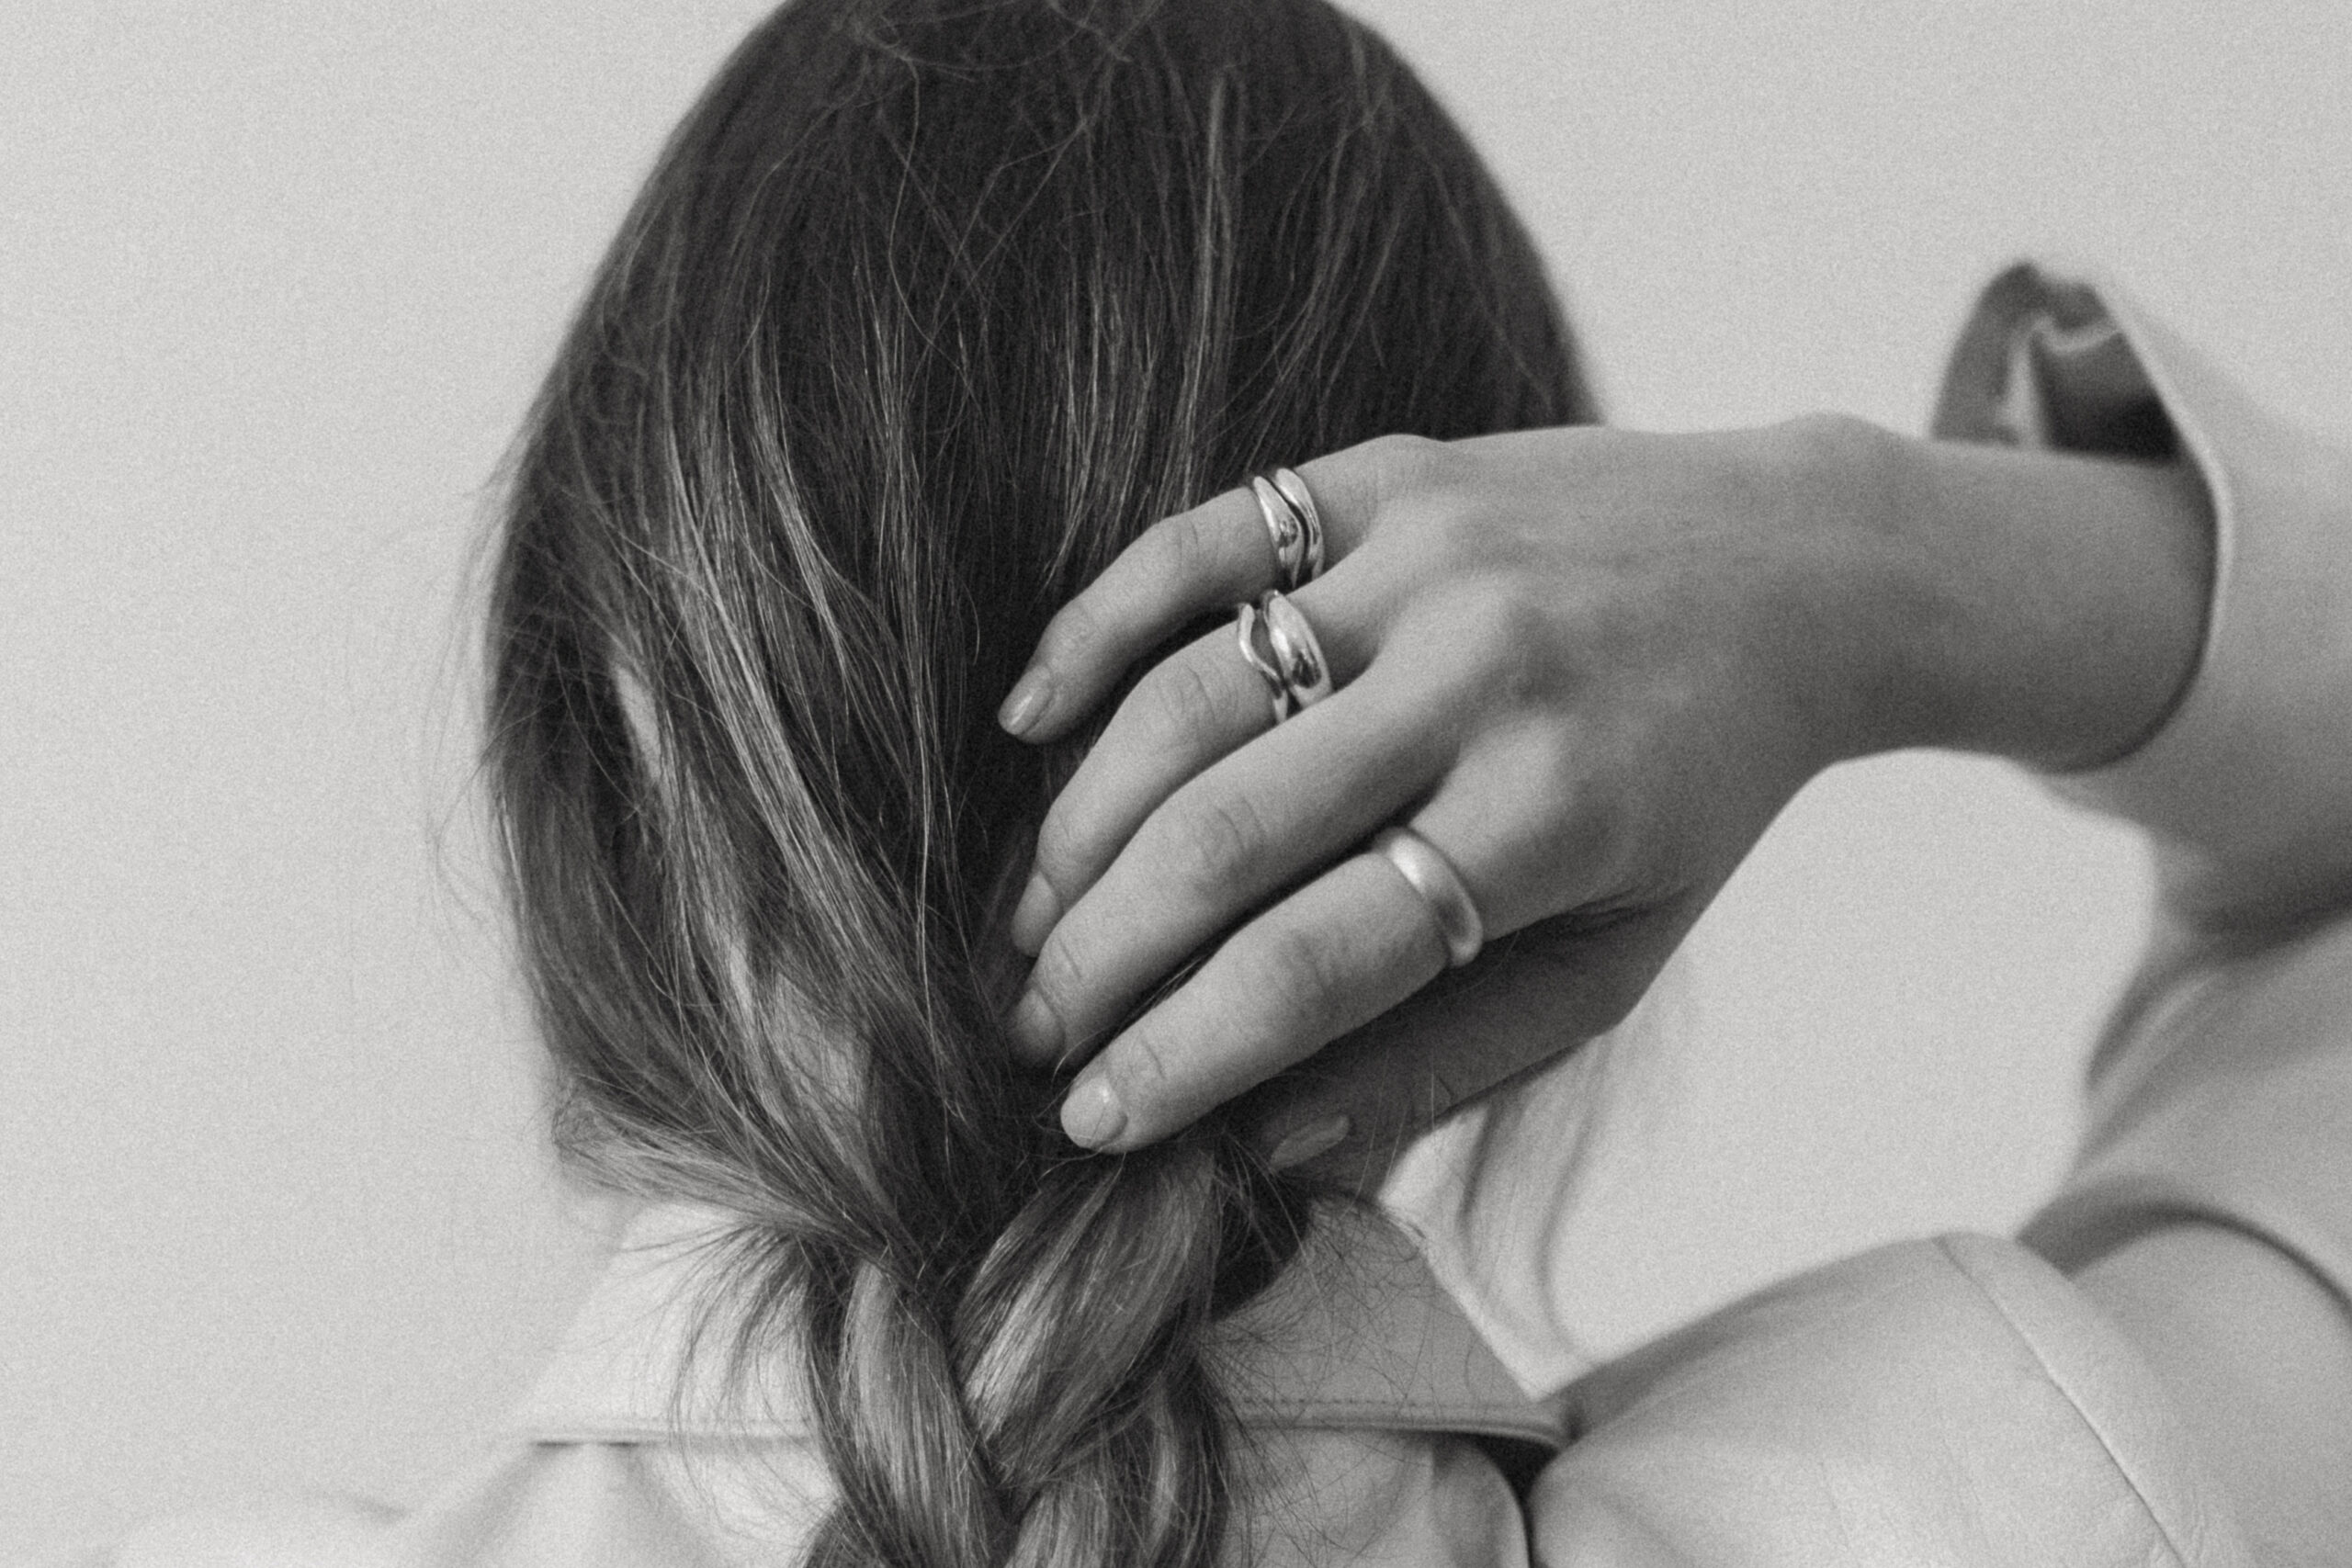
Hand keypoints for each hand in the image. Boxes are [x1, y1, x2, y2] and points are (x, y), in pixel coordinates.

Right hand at [998, 418, 2205, 1171]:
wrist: (1795, 568)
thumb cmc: (1689, 798)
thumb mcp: (1616, 956)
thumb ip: (1448, 1053)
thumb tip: (1263, 1139)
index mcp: (1553, 818)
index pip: (1317, 964)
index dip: (1182, 1053)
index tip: (1092, 1117)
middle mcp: (1481, 677)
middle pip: (1226, 838)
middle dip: (1098, 957)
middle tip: (1028, 1028)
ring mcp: (1427, 561)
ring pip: (1186, 699)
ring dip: (1079, 826)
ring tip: (1032, 919)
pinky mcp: (1389, 473)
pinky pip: (1200, 544)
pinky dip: (1093, 630)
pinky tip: (1028, 721)